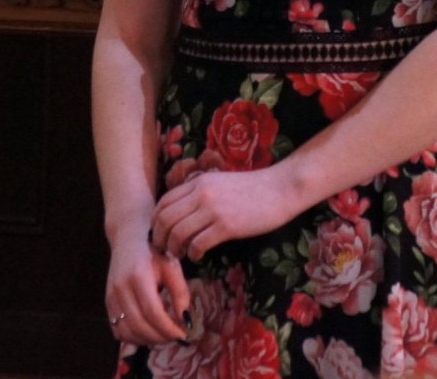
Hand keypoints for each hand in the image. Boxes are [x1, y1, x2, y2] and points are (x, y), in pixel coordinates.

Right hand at [105, 223, 190, 345]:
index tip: (183, 335)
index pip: (152, 312)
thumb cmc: (155, 251)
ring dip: (147, 340)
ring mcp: (111, 297)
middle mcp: (121, 288)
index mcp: (138, 275)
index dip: (167, 328)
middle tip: (176, 337)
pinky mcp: (107, 303)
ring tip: (164, 336)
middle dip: (160, 337)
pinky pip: (118, 330)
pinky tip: (148, 332)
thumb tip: (186, 320)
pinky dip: (133, 337)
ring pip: (127, 331)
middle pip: (139, 325)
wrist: (129, 239)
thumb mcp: (172, 266)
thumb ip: (180, 292)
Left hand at [150, 167, 298, 260]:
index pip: (163, 202)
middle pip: (165, 219)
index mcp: (199, 182)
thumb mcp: (221, 182)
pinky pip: (198, 244)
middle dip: (160, 239)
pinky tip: (199, 255)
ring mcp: (214, 209)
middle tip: (166, 249)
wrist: (281, 188)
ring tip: (182, 254)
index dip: (156, 222)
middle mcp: (202, 193)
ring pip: (178, 233)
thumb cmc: (252, 188)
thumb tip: (181, 212)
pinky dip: (194, 254)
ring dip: (175, 248)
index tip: (160, 234)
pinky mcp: (227, 226)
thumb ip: (200, 193)